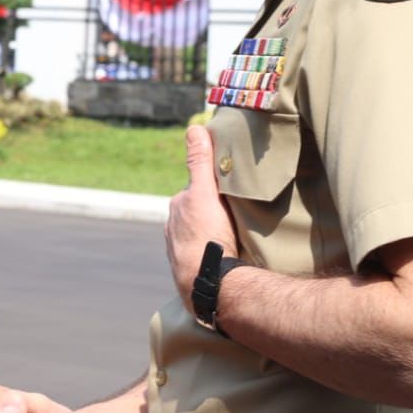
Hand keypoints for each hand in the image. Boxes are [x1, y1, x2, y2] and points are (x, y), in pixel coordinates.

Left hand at [166, 125, 236, 314]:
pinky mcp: (191, 272)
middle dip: (214, 212)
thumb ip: (199, 162)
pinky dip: (214, 253)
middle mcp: (174, 231)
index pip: (196, 191)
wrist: (208, 285)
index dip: (213, 188)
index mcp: (176, 211)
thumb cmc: (206, 236)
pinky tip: (228, 257)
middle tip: (238, 214)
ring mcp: (181, 253)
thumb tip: (194, 128)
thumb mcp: (205, 193)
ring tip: (235, 238)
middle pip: (198, 213)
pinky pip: (205, 256)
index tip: (230, 191)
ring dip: (214, 234)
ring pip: (201, 235)